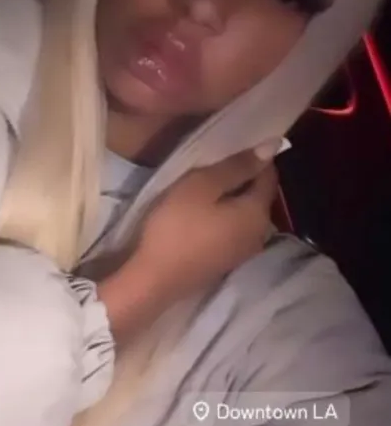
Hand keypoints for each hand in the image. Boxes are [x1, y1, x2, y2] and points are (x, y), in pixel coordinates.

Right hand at [135, 145, 278, 298]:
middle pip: (259, 196)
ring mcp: (243, 253)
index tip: (231, 145)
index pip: (269, 176)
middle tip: (214, 162)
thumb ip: (237, 166)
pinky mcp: (225, 263)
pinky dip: (223, 216)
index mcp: (258, 214)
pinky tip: (202, 212)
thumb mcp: (202, 186)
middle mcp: (260, 235)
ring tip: (206, 184)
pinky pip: (233, 230)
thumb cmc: (176, 226)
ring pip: (245, 214)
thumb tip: (273, 146)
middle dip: (243, 177)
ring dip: (231, 198)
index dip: (254, 157)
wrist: (153, 280)